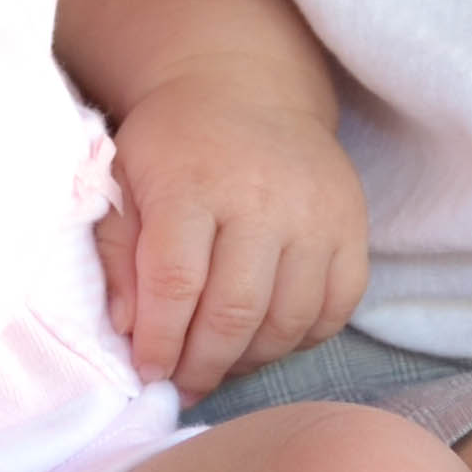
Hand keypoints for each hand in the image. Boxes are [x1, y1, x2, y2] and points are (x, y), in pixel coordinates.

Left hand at [98, 69, 368, 400]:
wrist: (246, 87)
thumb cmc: (174, 144)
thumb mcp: (122, 180)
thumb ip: (119, 254)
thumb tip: (131, 330)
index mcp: (193, 182)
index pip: (176, 284)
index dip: (159, 342)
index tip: (148, 372)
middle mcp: (262, 198)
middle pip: (235, 311)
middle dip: (203, 364)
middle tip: (184, 384)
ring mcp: (316, 214)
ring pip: (288, 320)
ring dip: (250, 359)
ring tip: (222, 364)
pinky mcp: (353, 226)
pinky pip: (336, 308)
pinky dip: (301, 338)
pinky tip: (267, 337)